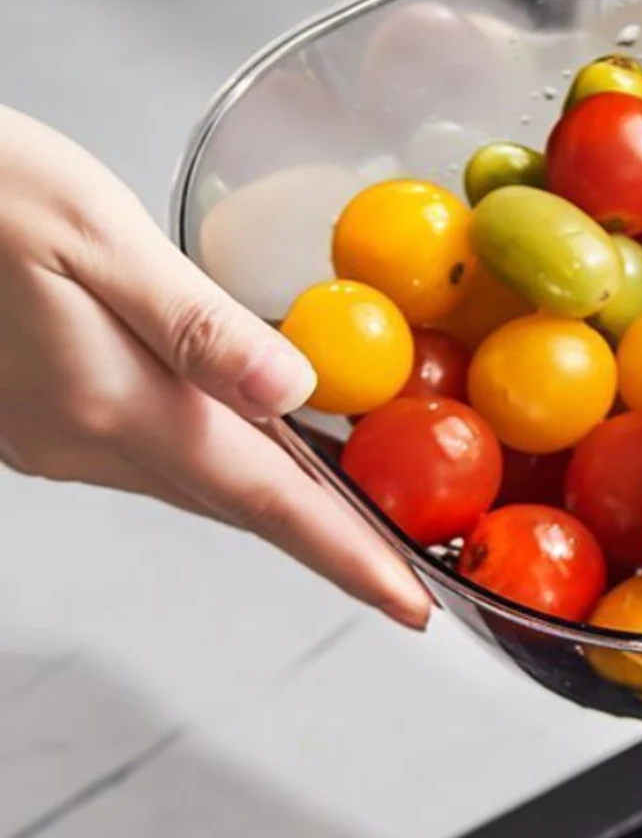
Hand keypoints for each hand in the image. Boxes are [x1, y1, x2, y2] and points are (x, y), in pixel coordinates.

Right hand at [0, 107, 430, 627]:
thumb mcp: (98, 235)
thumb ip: (197, 323)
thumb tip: (290, 391)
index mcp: (113, 401)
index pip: (263, 500)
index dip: (347, 554)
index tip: (408, 602)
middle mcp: (83, 437)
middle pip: (236, 502)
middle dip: (326, 540)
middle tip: (402, 570)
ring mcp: (53, 437)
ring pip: (195, 482)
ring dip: (272, 498)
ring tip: (351, 509)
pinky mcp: (37, 418)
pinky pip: (153, 453)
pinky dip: (216, 456)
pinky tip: (249, 435)